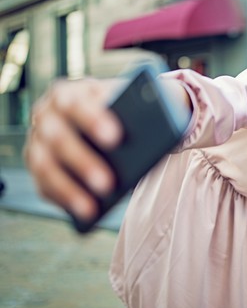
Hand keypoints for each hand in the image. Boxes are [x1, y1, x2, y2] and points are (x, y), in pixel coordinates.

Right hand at [23, 78, 122, 221]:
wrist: (103, 114)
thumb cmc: (118, 109)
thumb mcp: (125, 104)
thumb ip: (131, 114)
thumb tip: (150, 136)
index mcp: (66, 94)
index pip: (74, 104)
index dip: (92, 120)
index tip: (115, 138)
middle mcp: (44, 116)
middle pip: (58, 138)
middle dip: (83, 162)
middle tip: (108, 183)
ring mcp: (36, 141)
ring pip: (45, 166)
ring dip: (68, 189)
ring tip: (93, 208)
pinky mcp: (37, 165)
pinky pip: (44, 186)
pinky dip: (62, 200)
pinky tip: (84, 213)